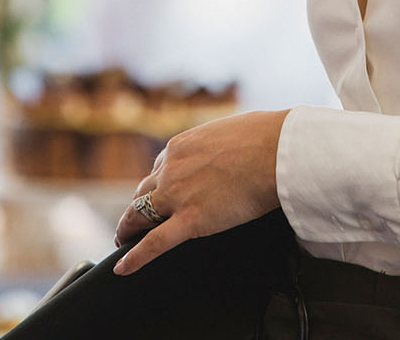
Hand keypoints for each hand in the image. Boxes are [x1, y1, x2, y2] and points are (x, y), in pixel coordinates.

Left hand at [112, 109, 288, 274]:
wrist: (276, 151)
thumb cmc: (265, 138)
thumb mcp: (230, 131)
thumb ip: (217, 145)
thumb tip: (229, 150)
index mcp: (181, 146)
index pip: (160, 169)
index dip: (157, 185)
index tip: (157, 195)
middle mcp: (172, 169)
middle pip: (143, 192)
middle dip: (136, 208)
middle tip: (132, 222)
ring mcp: (177, 195)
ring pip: (139, 215)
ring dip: (129, 229)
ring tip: (123, 241)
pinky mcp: (190, 220)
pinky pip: (154, 243)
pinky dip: (135, 258)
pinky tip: (124, 268)